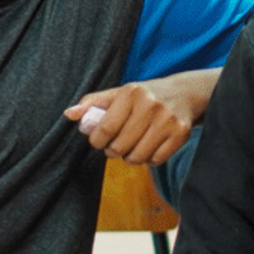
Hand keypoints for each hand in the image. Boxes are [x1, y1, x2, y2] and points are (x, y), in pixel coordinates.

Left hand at [64, 74, 204, 163]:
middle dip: (113, 151)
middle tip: (117, 144)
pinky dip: (149, 159)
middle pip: (120, 147)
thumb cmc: (144, 96)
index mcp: (130, 93)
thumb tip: (69, 114)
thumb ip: (92, 104)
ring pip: (137, 157)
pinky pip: (156, 160)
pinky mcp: (181, 134)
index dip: (97, 142)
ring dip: (130, 157)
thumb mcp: (119, 94)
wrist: (184, 94)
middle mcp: (150, 105)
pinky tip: (149, 146)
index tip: (99, 141)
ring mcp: (167, 120)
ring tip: (132, 146)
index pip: (105, 129)